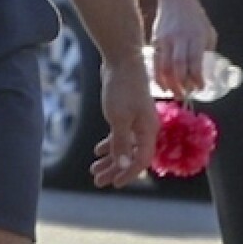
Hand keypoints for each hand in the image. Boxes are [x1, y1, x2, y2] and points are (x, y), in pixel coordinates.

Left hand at [91, 49, 157, 188]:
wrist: (122, 60)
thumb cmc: (122, 88)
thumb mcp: (119, 118)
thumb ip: (121, 143)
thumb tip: (124, 166)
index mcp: (149, 131)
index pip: (142, 160)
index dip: (128, 174)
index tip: (113, 184)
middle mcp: (145, 128)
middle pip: (132, 157)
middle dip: (115, 170)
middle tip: (97, 182)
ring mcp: (136, 121)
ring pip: (124, 147)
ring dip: (110, 160)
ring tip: (94, 171)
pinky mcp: (126, 114)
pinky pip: (120, 136)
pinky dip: (110, 144)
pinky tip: (97, 151)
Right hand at [150, 0, 217, 101]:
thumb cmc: (196, 18)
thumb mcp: (208, 32)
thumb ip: (206, 51)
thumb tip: (206, 73)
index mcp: (196, 36)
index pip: (195, 60)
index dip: (197, 77)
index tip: (200, 88)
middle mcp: (179, 38)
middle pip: (178, 65)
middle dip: (181, 84)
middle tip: (186, 95)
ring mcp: (165, 39)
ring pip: (164, 65)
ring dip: (169, 83)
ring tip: (174, 93)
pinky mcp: (155, 40)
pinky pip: (155, 62)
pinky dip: (158, 76)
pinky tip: (163, 85)